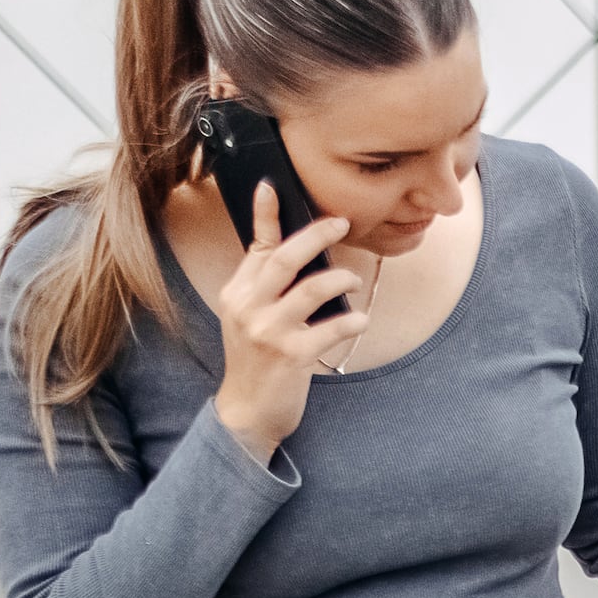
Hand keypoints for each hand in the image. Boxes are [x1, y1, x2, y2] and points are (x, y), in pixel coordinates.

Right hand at [209, 185, 360, 460]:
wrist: (247, 412)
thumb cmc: (257, 361)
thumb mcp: (250, 318)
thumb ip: (267, 287)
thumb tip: (301, 254)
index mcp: (236, 292)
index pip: (257, 247)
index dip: (265, 215)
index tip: (271, 186)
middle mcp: (248, 307)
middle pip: (285, 259)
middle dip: (316, 235)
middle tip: (342, 223)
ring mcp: (268, 331)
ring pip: (311, 289)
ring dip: (340, 279)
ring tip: (352, 282)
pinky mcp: (291, 355)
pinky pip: (331, 328)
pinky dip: (352, 321)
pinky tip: (361, 320)